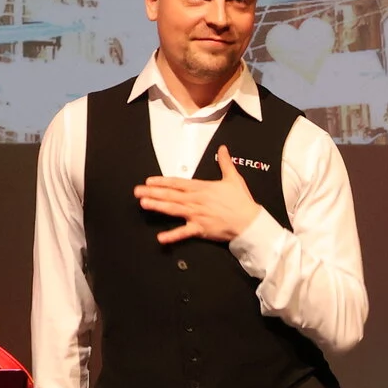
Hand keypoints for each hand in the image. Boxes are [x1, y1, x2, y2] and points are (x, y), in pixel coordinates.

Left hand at [133, 146, 261, 245]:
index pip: (178, 183)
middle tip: (137, 191)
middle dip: (153, 193)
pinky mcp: (200, 228)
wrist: (250, 222)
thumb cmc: (242, 201)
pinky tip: (160, 238)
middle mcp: (196, 200)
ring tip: (144, 204)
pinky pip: (184, 233)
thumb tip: (223, 149)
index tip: (149, 181)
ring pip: (173, 209)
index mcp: (202, 188)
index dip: (162, 181)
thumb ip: (225, 163)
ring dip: (158, 206)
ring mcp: (197, 215)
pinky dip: (172, 236)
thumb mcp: (233, 178)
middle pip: (171, 195)